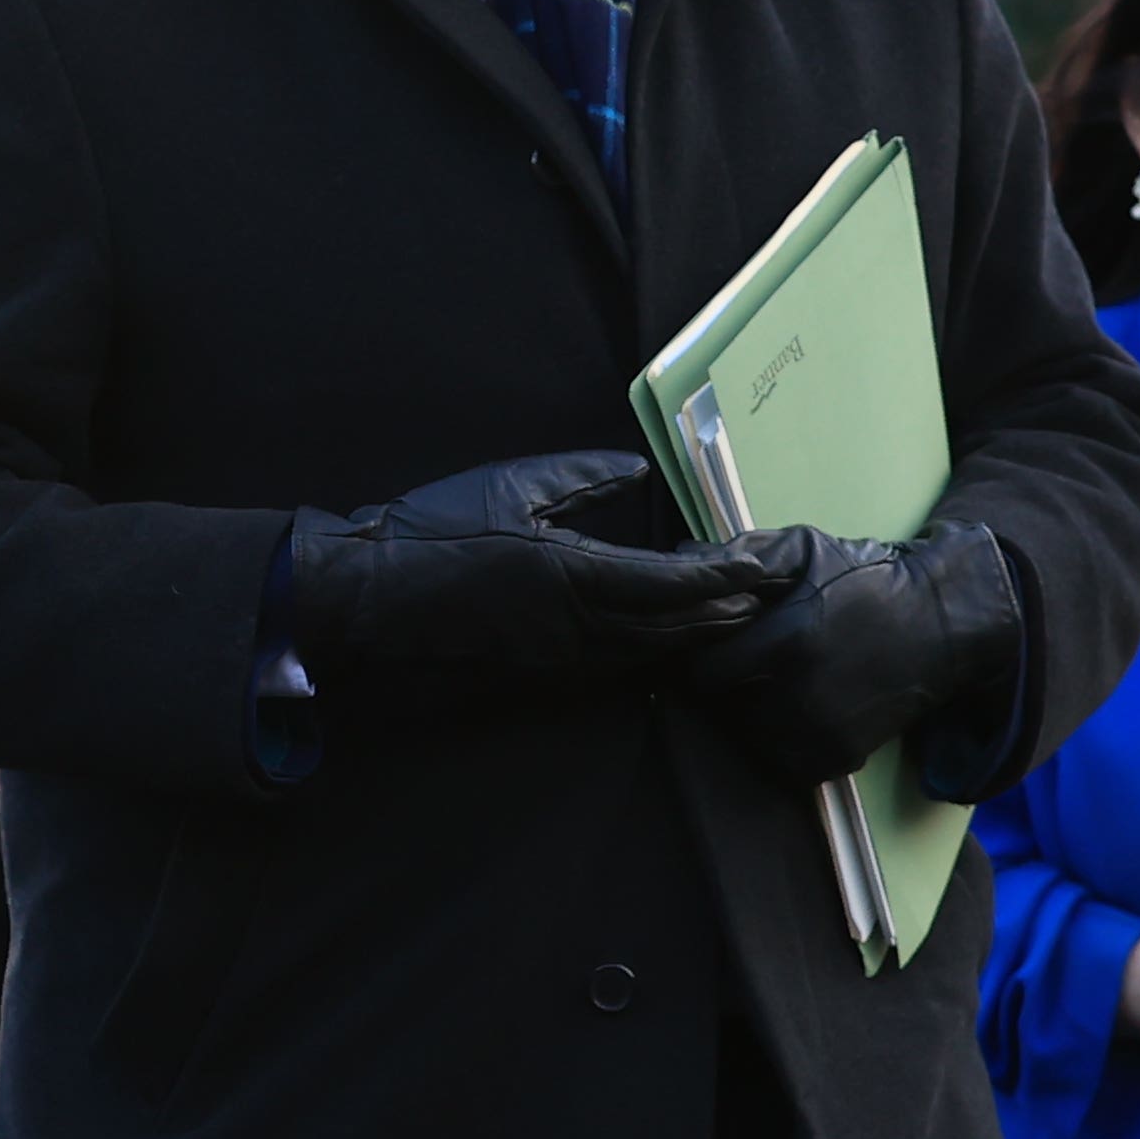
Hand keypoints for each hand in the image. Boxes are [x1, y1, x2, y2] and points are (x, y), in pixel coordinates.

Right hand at [287, 452, 778, 695]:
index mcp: (575, 574)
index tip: (759, 563)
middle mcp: (577, 626)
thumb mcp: (515, 485)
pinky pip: (615, 663)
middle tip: (764, 592)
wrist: (375, 593)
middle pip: (672, 628)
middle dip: (722, 611)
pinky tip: (665, 637)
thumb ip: (583, 478)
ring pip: (647, 651)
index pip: (670, 583)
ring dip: (693, 634)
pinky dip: (653, 648)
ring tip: (730, 613)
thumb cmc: (439, 529)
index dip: (722, 576)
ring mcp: (559, 655)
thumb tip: (640, 470)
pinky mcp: (540, 668)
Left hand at [686, 519, 1018, 795]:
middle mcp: (799, 696)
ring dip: (753, 715)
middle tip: (752, 661)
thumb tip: (681, 558)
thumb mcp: (809, 550)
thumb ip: (746, 555)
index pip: (702, 674)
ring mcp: (820, 734)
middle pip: (723, 708)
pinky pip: (784, 761)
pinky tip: (803, 708)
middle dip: (728, 686)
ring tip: (781, 683)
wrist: (943, 622)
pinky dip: (784, 741)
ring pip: (750, 736)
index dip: (702, 658)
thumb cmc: (868, 579)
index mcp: (787, 642)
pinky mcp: (838, 760)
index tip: (717, 646)